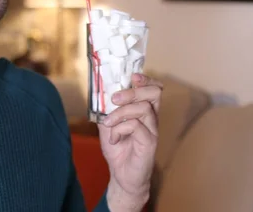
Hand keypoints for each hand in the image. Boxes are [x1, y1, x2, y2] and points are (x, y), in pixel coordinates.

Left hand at [98, 73, 162, 210]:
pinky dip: (119, 129)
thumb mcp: (107, 125)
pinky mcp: (150, 142)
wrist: (122, 176)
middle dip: (132, 91)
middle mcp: (152, 118)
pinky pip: (136, 126)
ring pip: (143, 108)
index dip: (146, 79)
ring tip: (108, 123)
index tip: (133, 76)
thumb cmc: (118, 149)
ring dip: (120, 113)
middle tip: (115, 99)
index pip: (153, 88)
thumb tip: (98, 93)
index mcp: (144, 111)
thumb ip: (107, 109)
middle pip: (154, 93)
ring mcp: (152, 130)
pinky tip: (113, 138)